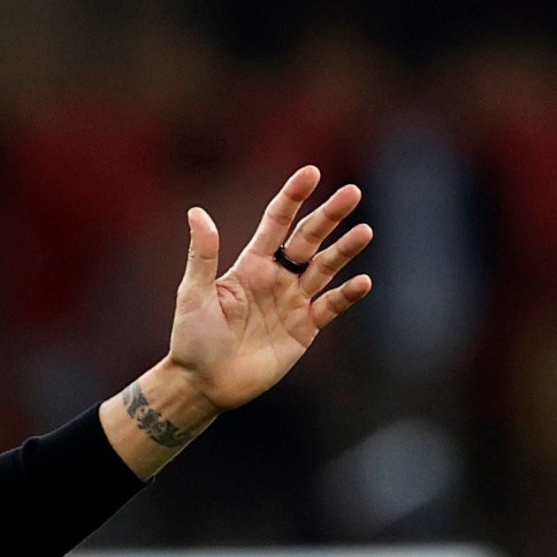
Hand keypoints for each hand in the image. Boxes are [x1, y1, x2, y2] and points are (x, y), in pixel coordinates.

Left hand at [166, 167, 372, 411]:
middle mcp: (277, 276)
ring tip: (364, 231)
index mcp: (251, 264)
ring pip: (326, 267)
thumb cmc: (192, 338)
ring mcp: (294, 300)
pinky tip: (362, 281)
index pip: (277, 222)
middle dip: (329, 216)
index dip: (293, 197)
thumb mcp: (193, 294)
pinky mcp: (305, 327)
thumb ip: (203, 255)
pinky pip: (331, 306)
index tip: (310, 172)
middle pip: (309, 239)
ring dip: (345, 249)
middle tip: (352, 192)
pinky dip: (347, 295)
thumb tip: (195, 212)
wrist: (203, 384)